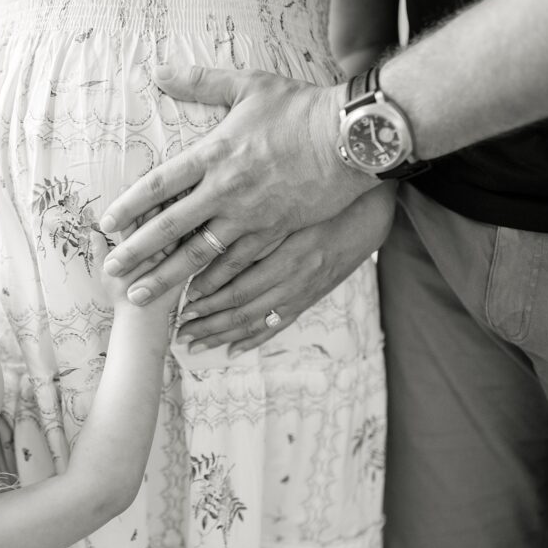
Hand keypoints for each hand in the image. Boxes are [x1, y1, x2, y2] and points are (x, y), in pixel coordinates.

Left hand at [98, 65, 378, 305]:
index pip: (160, 183)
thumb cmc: (301, 109)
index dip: (130, 205)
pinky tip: (193, 298)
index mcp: (214, 153)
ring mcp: (250, 216)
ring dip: (167, 278)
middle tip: (111, 271)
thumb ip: (202, 82)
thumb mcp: (250, 86)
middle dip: (137, 252)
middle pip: (171, 226)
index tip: (107, 224)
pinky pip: (235, 265)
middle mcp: (226, 190)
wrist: (351, 138)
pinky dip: (211, 283)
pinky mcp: (274, 234)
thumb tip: (161, 72)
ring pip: (199, 255)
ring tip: (141, 296)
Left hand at [174, 183, 395, 355]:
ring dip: (223, 333)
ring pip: (256, 320)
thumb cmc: (322, 199)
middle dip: (208, 321)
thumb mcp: (286, 206)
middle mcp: (295, 278)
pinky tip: (233, 348)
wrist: (367, 211)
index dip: (209, 297)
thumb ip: (253, 225)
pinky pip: (279, 324)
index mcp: (287, 253)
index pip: (239, 283)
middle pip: (242, 308)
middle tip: (180, 330)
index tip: (182, 303)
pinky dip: (255, 339)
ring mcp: (303, 292)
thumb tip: (208, 238)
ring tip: (196, 342)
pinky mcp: (310, 298)